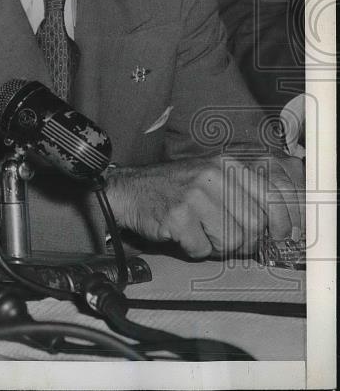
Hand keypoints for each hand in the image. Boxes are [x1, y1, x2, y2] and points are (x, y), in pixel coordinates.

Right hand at [106, 155, 303, 258]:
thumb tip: (283, 225)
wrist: (129, 191)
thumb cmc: (176, 190)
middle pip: (256, 225)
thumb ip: (248, 193)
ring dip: (218, 247)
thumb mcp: (214, 178)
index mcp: (227, 164)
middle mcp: (213, 175)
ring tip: (202, 234)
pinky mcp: (177, 216)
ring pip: (233, 241)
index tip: (281, 235)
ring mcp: (194, 194)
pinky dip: (194, 250)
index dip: (285, 220)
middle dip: (246, 240)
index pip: (275, 194)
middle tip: (228, 239)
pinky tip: (183, 235)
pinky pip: (203, 249)